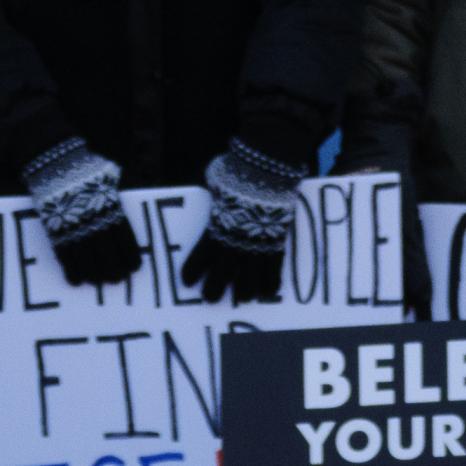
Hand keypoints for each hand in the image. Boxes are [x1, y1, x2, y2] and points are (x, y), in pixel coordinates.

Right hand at [23, 142, 146, 286]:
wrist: (55, 161)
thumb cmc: (89, 168)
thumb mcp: (116, 174)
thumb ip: (131, 188)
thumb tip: (151, 197)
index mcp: (111, 207)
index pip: (125, 238)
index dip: (129, 256)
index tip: (133, 268)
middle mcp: (94, 220)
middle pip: (107, 253)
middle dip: (113, 270)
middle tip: (117, 279)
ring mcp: (73, 226)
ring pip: (86, 258)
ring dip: (93, 274)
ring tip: (97, 282)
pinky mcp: (55, 229)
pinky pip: (65, 256)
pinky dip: (71, 270)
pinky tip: (76, 280)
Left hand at [183, 139, 309, 296]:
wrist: (266, 167)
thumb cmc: (238, 169)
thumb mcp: (216, 178)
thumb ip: (213, 189)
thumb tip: (209, 182)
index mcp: (217, 226)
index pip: (201, 256)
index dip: (193, 270)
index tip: (188, 281)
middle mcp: (235, 240)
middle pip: (222, 273)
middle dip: (215, 288)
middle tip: (211, 298)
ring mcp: (257, 243)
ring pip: (249, 277)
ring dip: (245, 290)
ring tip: (244, 298)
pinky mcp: (277, 241)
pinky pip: (274, 268)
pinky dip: (271, 281)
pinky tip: (269, 291)